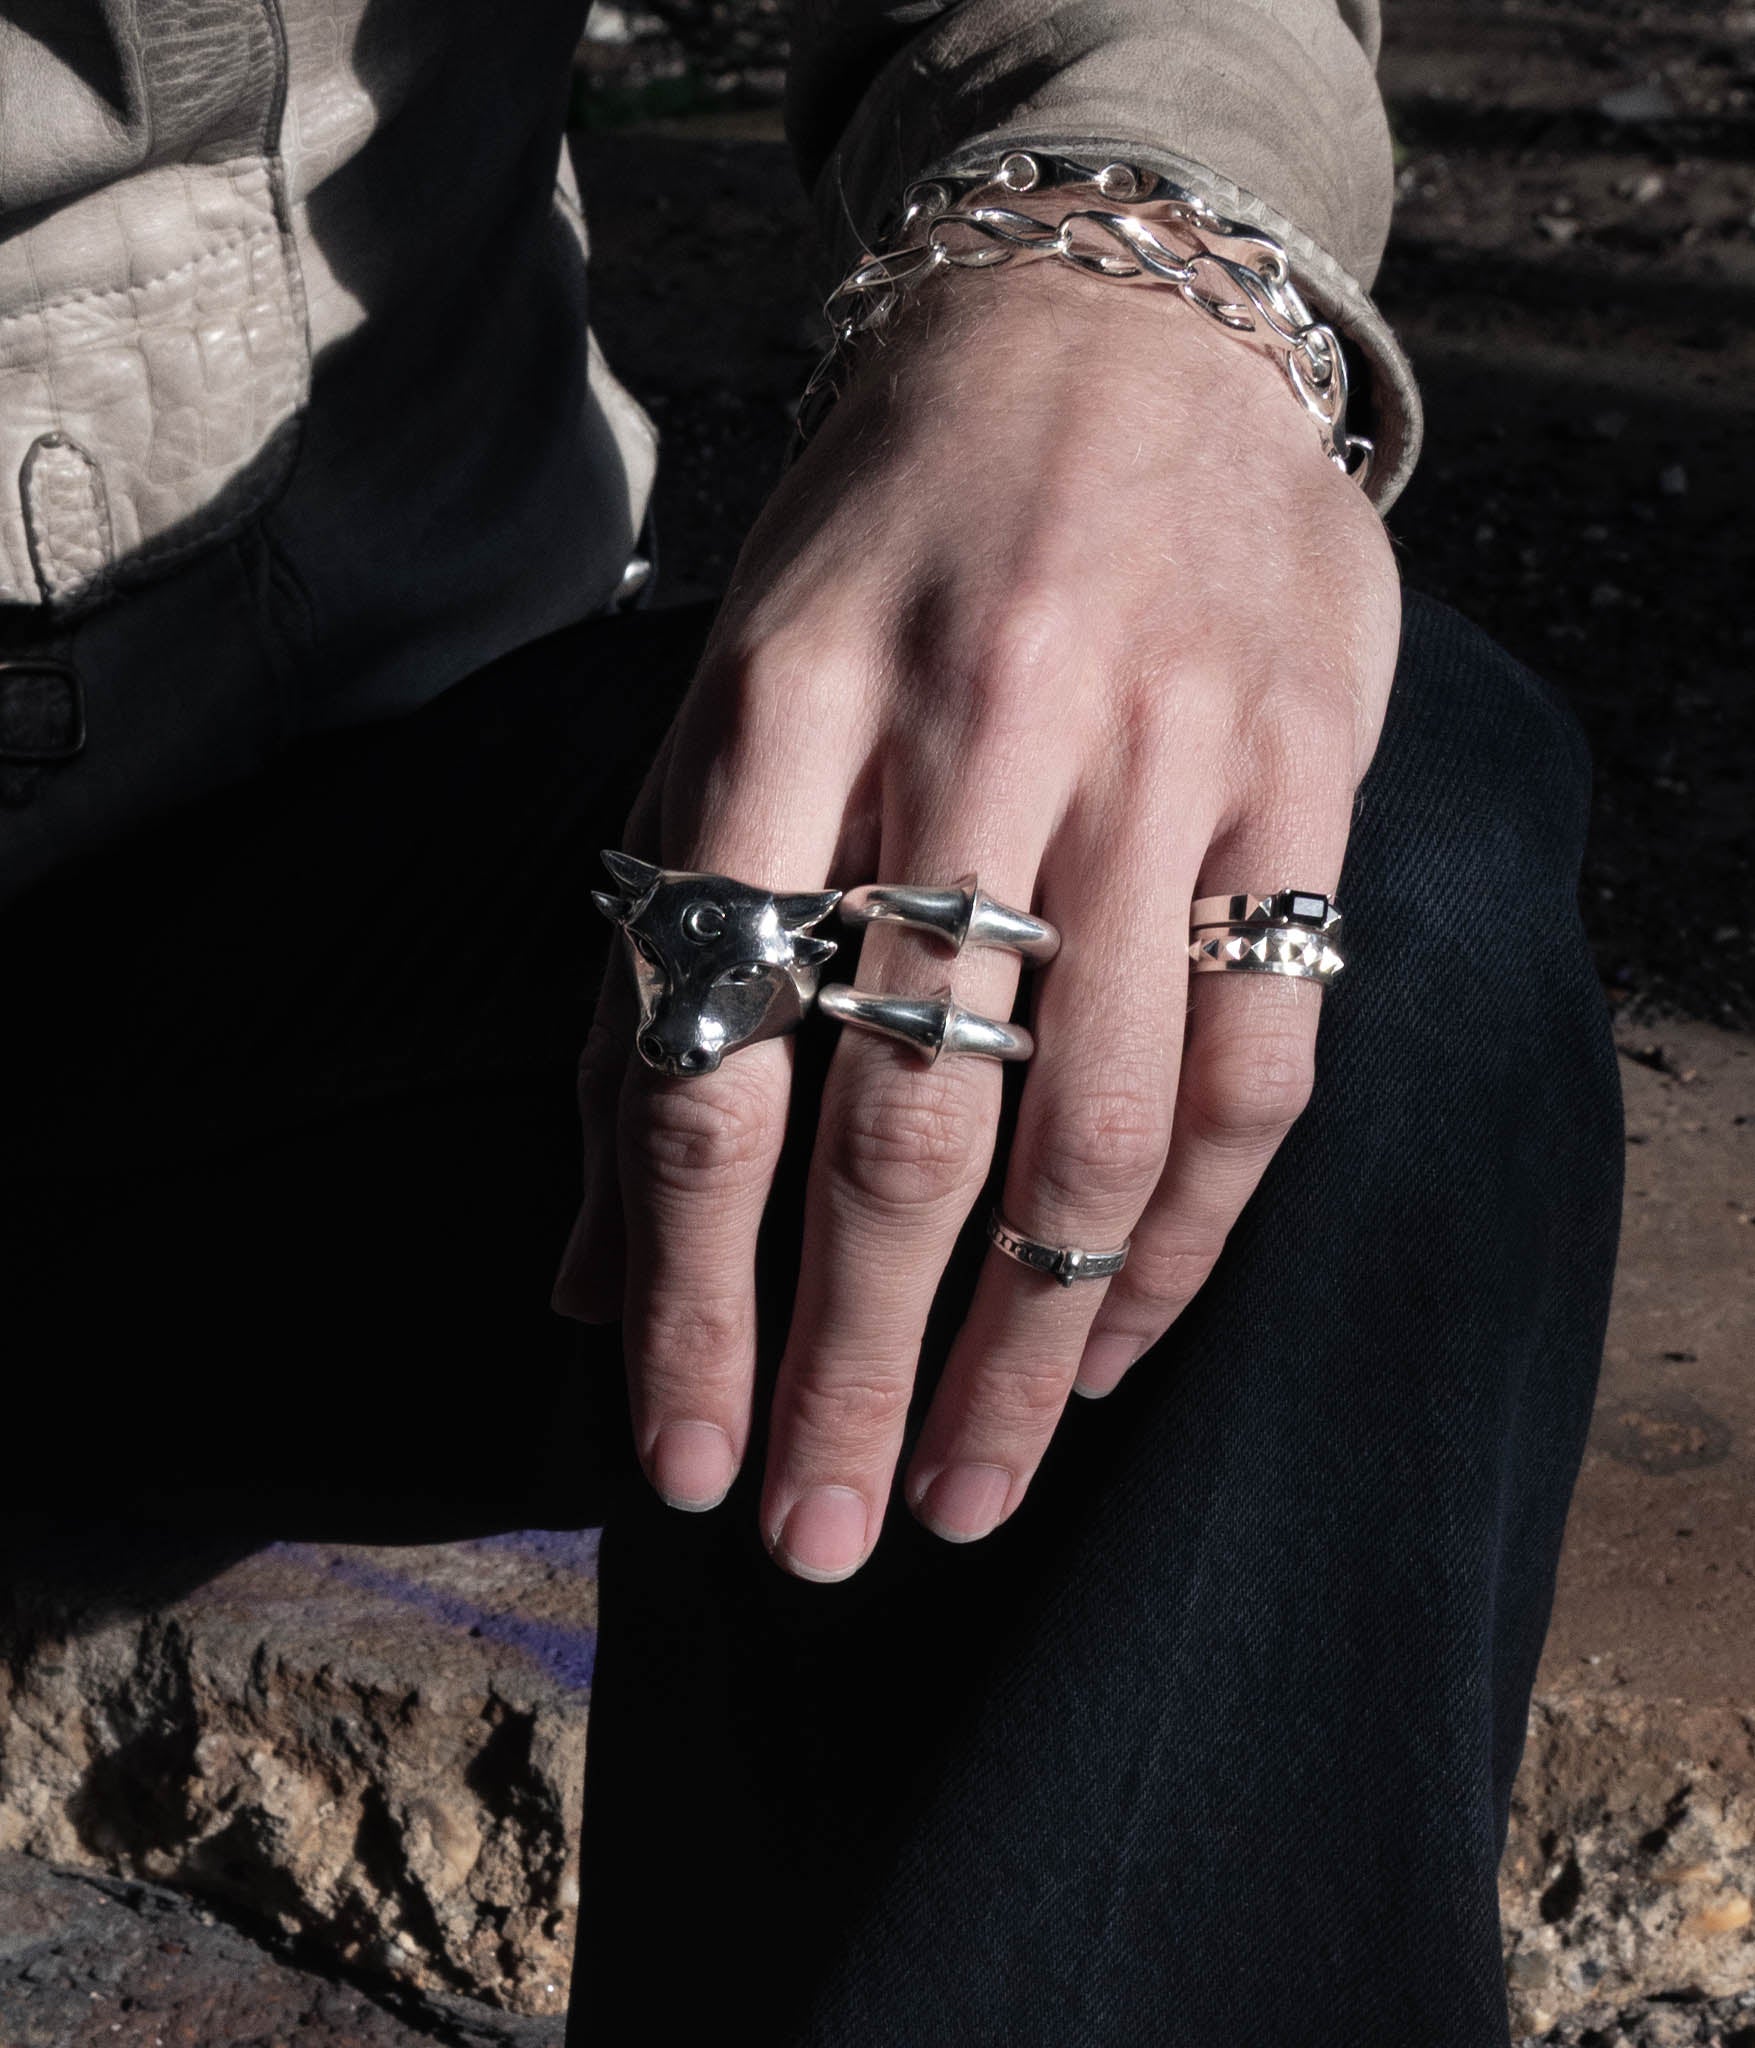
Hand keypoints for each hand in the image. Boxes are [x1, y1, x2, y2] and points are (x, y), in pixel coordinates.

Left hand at [553, 258, 1400, 1579]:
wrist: (1106, 329)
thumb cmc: (882, 548)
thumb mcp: (718, 709)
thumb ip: (648, 969)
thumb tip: (579, 1263)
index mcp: (773, 711)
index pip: (709, 1058)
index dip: (688, 1291)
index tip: (676, 1463)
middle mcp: (970, 738)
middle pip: (902, 1125)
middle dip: (851, 1367)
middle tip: (821, 1542)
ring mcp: (1154, 757)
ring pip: (1094, 1125)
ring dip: (1020, 1345)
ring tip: (966, 1494)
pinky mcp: (1298, 774)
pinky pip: (1259, 1059)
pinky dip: (1186, 1235)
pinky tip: (1108, 1347)